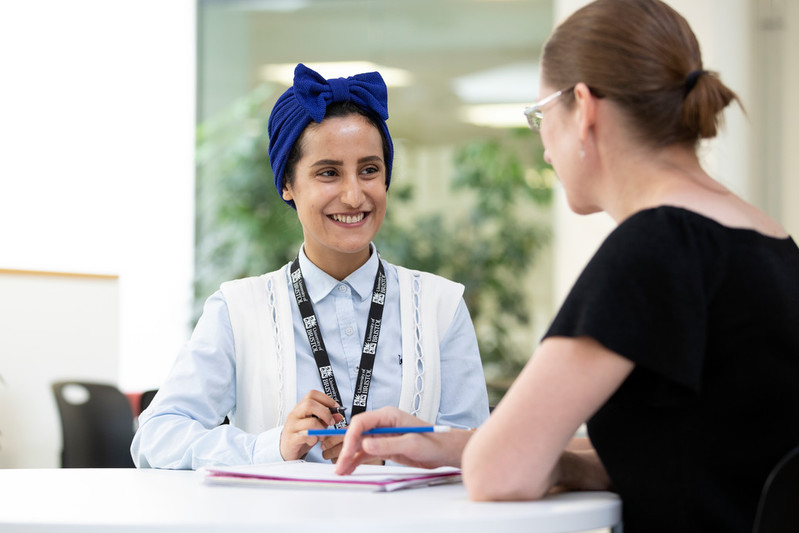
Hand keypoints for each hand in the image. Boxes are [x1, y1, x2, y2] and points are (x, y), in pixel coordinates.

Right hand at [280, 390, 342, 460]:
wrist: (286, 450)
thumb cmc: (301, 435)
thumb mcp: (316, 425)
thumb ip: (326, 419)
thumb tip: (339, 415)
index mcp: (301, 408)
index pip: (312, 394)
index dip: (326, 399)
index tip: (336, 407)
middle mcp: (295, 414)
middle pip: (309, 404)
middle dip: (325, 412)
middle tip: (331, 422)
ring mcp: (292, 426)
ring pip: (310, 422)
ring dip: (321, 429)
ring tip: (321, 435)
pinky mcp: (291, 439)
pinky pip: (306, 436)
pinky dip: (313, 439)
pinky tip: (313, 441)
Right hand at [334, 406, 471, 474]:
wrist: (445, 451)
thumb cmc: (433, 442)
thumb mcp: (411, 444)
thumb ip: (388, 444)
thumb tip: (366, 444)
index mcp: (388, 416)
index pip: (361, 422)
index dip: (351, 437)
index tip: (347, 452)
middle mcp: (383, 424)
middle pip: (357, 434)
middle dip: (347, 450)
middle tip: (340, 467)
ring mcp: (383, 436)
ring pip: (359, 445)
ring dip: (349, 457)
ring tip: (341, 471)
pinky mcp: (385, 447)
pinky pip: (366, 453)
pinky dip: (357, 461)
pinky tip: (349, 469)